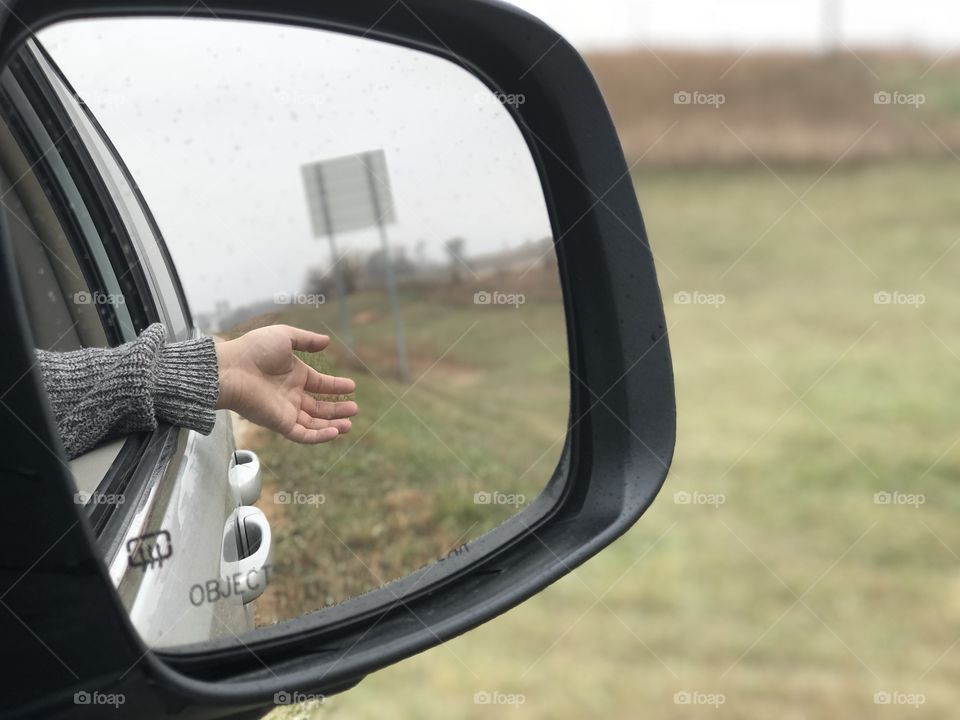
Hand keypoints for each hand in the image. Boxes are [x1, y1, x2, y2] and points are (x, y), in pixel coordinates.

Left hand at [214, 325, 356, 443]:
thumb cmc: (253, 350)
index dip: (336, 387)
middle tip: (354, 409)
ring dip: (332, 425)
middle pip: (319, 407)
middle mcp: (291, 395)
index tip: (352, 387)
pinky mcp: (279, 423)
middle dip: (338, 409)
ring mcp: (286, 411)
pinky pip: (303, 434)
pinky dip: (319, 436)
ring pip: (314, 423)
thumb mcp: (284, 337)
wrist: (230, 369)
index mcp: (294, 375)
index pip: (319, 385)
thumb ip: (307, 340)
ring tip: (349, 424)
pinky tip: (334, 433)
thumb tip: (327, 342)